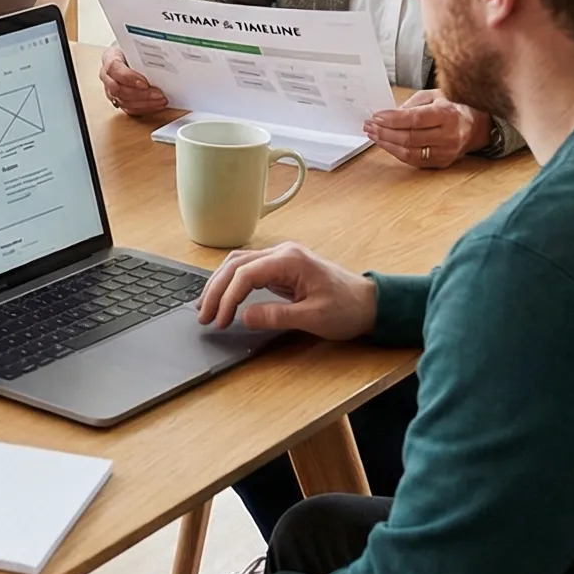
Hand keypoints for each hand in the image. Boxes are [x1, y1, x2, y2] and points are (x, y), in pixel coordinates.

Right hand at [99, 48, 175, 118]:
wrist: (129, 54)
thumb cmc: (134, 50)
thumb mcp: (137, 45)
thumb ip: (144, 52)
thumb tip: (163, 58)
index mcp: (109, 57)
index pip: (114, 68)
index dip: (128, 78)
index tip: (145, 83)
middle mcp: (107, 75)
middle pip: (118, 89)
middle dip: (141, 94)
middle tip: (159, 94)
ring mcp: (110, 89)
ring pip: (124, 101)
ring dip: (145, 103)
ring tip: (161, 100)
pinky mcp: (118, 100)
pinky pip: (129, 109)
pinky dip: (144, 109)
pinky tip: (157, 105)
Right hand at [196, 242, 376, 340]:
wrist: (370, 303)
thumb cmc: (347, 309)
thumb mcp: (313, 317)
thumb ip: (276, 316)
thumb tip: (244, 316)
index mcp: (289, 260)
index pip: (245, 274)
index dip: (228, 298)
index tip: (220, 320)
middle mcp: (282, 252)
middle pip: (235, 265)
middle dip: (215, 289)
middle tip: (203, 315)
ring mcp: (281, 258)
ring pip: (238, 264)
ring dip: (219, 284)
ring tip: (207, 307)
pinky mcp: (281, 268)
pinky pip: (248, 270)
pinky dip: (231, 283)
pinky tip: (224, 297)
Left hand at [364, 89, 486, 169]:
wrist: (476, 126)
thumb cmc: (453, 107)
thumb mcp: (435, 96)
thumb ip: (412, 104)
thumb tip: (389, 115)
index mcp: (448, 115)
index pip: (415, 119)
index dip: (393, 119)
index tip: (376, 117)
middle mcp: (449, 135)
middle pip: (410, 137)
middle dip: (385, 132)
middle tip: (369, 125)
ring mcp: (446, 152)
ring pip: (409, 152)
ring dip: (387, 144)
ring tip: (373, 135)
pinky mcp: (442, 162)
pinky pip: (414, 160)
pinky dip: (396, 152)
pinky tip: (386, 144)